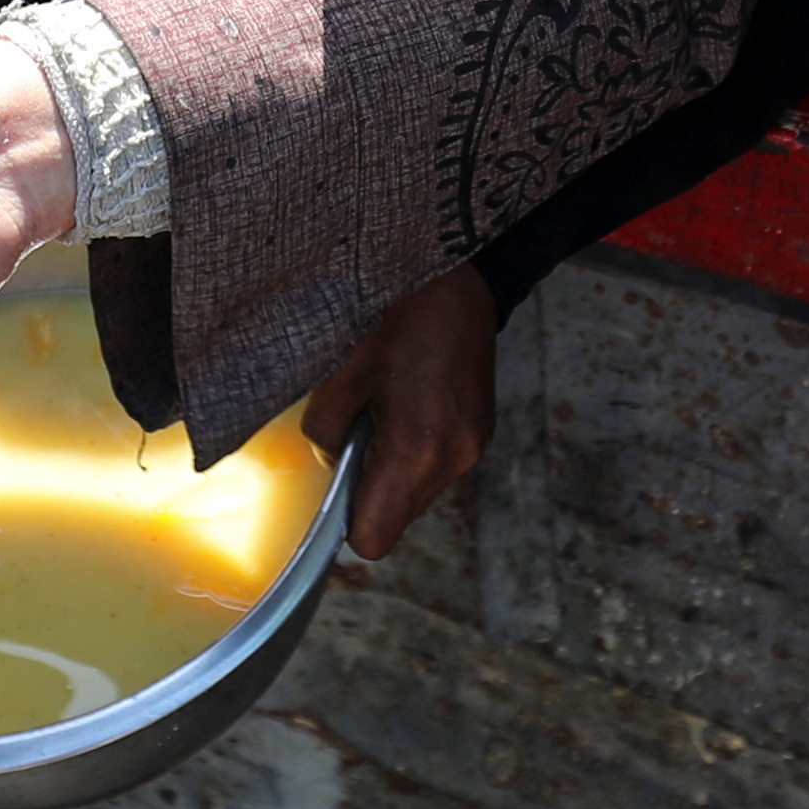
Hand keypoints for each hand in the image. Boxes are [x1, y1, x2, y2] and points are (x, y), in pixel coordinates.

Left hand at [296, 260, 494, 559]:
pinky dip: (413, 450)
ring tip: (381, 410)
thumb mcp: (341, 368)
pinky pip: (435, 466)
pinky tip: (406, 403)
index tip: (332, 486)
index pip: (374, 537)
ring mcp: (473, 447)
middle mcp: (455, 459)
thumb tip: (328, 458)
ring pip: (416, 494)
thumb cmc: (398, 310)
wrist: (461, 270)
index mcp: (418, 449)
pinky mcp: (480, 432)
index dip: (346, 523)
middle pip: (397, 518)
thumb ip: (327, 428)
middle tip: (353, 433)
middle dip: (367, 490)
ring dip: (391, 469)